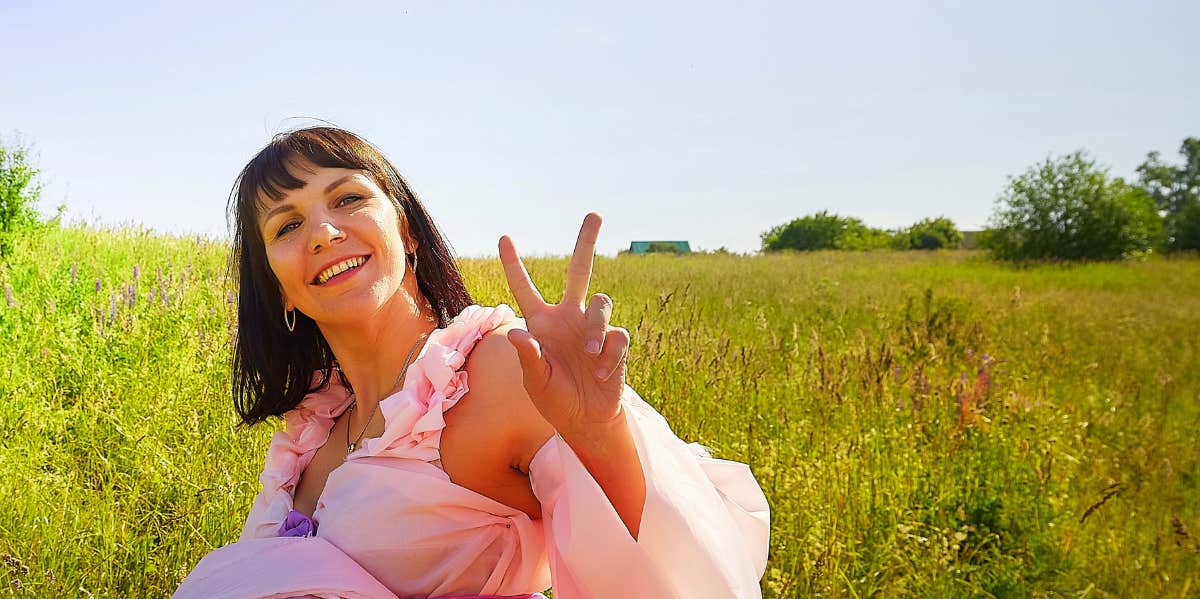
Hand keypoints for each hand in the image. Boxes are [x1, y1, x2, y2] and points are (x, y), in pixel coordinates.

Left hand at [499, 213, 629, 440]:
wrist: (585, 419)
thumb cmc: (554, 398)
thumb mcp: (535, 382)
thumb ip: (527, 358)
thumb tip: (516, 334)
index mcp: (542, 323)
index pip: (525, 288)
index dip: (514, 264)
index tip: (504, 237)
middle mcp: (568, 317)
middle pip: (579, 271)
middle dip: (586, 242)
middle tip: (595, 214)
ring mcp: (593, 328)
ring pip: (603, 303)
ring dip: (597, 327)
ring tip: (590, 354)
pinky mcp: (615, 343)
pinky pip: (617, 336)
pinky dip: (609, 355)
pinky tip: (601, 373)